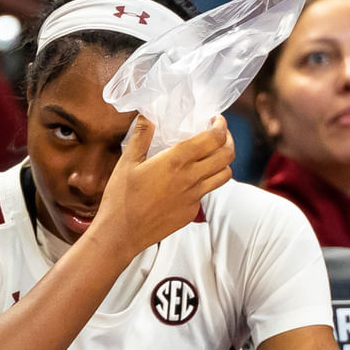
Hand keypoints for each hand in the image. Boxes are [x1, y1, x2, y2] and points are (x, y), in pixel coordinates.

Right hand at [97, 116, 234, 260]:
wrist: (121, 234)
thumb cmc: (121, 197)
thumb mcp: (127, 162)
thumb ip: (141, 136)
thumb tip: (147, 115)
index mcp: (176, 161)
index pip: (214, 138)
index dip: (221, 126)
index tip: (216, 120)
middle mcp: (191, 178)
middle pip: (227, 155)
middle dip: (229, 140)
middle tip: (219, 136)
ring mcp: (193, 197)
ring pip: (224, 175)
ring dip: (223, 162)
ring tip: (212, 156)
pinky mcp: (191, 212)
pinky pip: (206, 193)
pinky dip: (204, 183)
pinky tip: (189, 180)